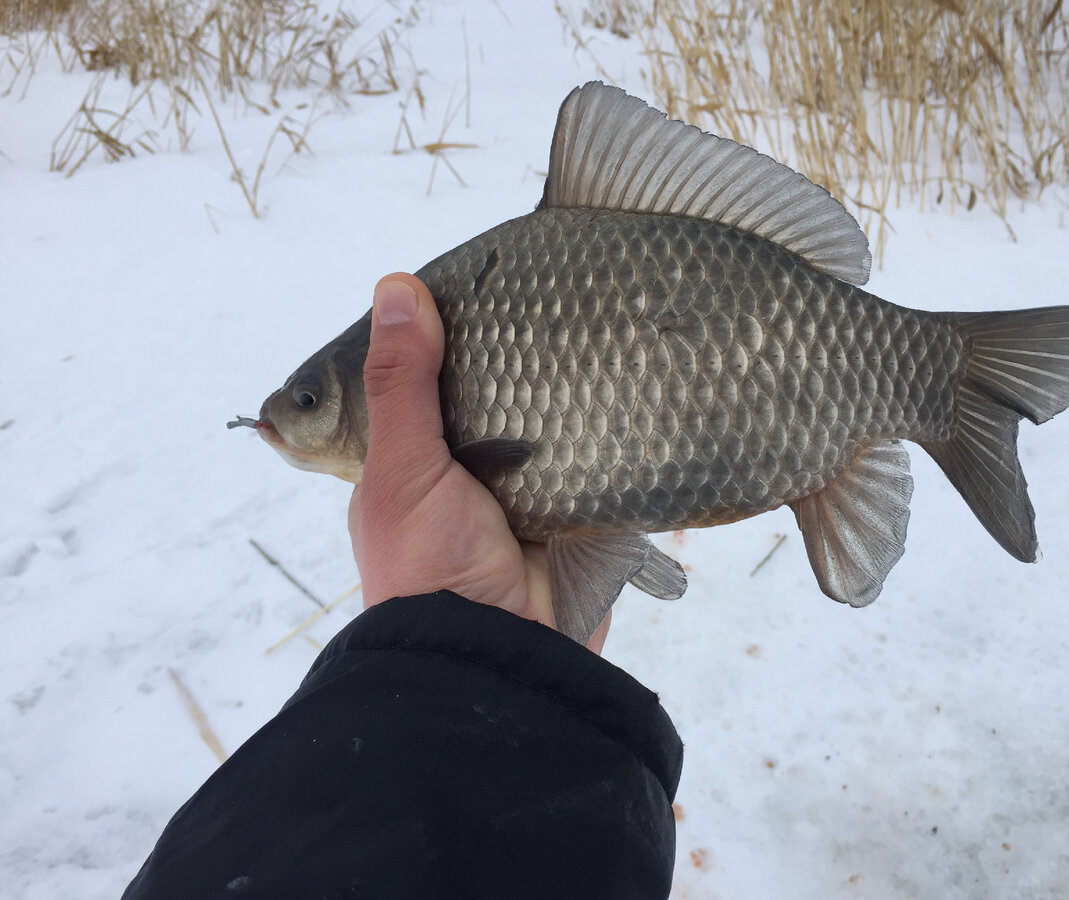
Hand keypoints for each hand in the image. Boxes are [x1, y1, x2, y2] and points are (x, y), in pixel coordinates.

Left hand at [347, 274, 610, 653]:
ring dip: (564, 394)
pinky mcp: (577, 515)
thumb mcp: (402, 467)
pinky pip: (593, 461)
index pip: (431, 385)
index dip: (450, 338)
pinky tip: (626, 378)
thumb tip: (398, 286)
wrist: (500, 660)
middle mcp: (468, 478)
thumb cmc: (429, 565)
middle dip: (517, 360)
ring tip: (597, 320)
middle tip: (554, 291)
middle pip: (495, 402)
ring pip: (547, 429)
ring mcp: (526, 497)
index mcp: (414, 466)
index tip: (483, 280)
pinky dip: (605, 431)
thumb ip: (402, 384)